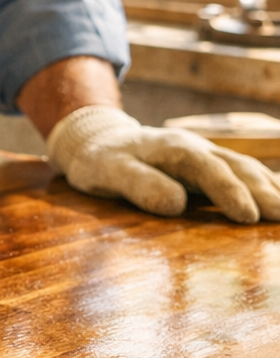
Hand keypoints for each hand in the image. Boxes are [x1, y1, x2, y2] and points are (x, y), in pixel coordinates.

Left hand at [46, 105, 279, 222]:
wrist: (95, 140)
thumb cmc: (99, 160)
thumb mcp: (108, 171)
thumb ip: (139, 184)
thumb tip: (175, 205)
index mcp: (175, 149)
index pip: (210, 171)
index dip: (231, 193)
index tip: (249, 217)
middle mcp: (197, 148)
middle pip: (238, 169)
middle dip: (264, 193)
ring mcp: (205, 154)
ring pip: (245, 169)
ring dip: (270, 189)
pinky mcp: (207, 164)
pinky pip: (241, 172)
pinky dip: (264, 184)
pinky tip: (278, 198)